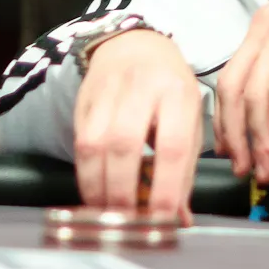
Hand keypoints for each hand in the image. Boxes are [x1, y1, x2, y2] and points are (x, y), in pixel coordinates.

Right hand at [73, 29, 202, 220]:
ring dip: (100, 187)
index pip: (173, 145)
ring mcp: (109, 91)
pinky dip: (86, 176)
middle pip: (126, 143)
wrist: (133, 46)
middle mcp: (142, 87)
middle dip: (124, 190)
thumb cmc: (169, 90)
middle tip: (129, 221)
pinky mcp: (84, 99)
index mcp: (178, 92)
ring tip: (109, 214)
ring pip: (95, 144)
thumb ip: (184, 170)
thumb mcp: (189, 118)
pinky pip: (80, 143)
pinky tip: (95, 194)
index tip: (162, 219)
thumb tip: (179, 219)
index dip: (166, 186)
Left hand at [214, 0, 268, 181]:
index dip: (229, 121)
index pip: (233, 81)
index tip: (237, 154)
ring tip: (266, 167)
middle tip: (244, 170)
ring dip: (256, 135)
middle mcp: (264, 27)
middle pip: (231, 88)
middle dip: (234, 134)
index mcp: (267, 31)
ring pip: (252, 90)